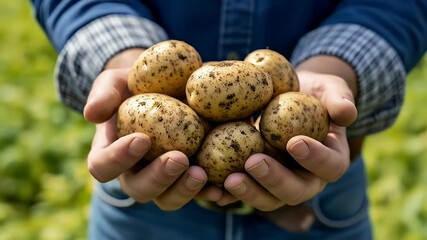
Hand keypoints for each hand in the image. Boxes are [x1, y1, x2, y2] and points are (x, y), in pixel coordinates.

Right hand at [83, 50, 219, 209]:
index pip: (103, 166)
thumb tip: (92, 114)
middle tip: (179, 158)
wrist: (165, 85)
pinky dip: (211, 192)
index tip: (142, 138)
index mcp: (111, 153)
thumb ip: (104, 94)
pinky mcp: (188, 174)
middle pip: (139, 190)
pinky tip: (224, 187)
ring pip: (169, 198)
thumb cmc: (134, 85)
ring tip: (201, 173)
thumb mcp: (116, 82)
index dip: (119, 159)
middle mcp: (136, 171)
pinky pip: (198, 193)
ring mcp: (164, 177)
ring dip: (184, 190)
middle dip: (159, 178)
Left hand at [215, 56, 357, 210]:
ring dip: (249, 192)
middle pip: (294, 191)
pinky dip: (226, 194)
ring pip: (267, 198)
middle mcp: (305, 178)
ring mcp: (278, 182)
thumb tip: (347, 113)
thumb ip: (339, 99)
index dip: (315, 158)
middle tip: (253, 163)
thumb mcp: (330, 89)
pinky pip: (242, 192)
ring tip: (229, 180)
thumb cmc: (313, 93)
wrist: (289, 97)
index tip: (294, 142)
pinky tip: (209, 188)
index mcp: (329, 159)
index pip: (329, 166)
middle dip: (274, 180)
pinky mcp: (255, 180)